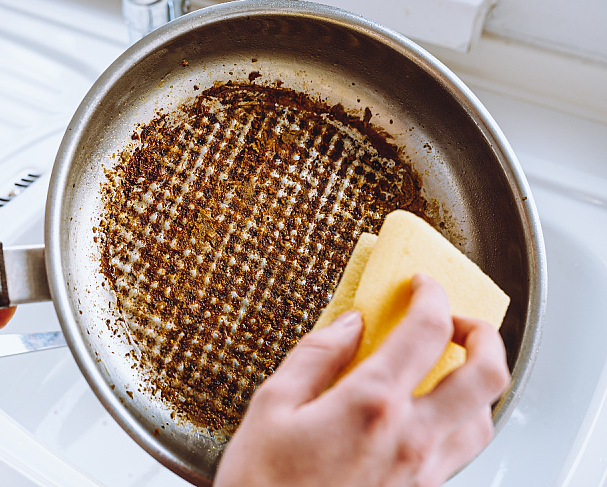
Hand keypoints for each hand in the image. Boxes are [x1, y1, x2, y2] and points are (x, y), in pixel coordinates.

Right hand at [214, 274, 509, 486]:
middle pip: (486, 374)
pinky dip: (462, 418)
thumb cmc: (263, 484)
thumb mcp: (272, 405)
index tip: (420, 284)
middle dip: (482, 333)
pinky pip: (462, 449)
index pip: (427, 329)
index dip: (430, 294)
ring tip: (451, 364)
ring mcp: (422, 471)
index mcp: (371, 404)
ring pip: (484, 417)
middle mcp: (410, 438)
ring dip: (478, 380)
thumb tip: (349, 324)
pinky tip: (431, 412)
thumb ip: (316, 355)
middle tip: (455, 319)